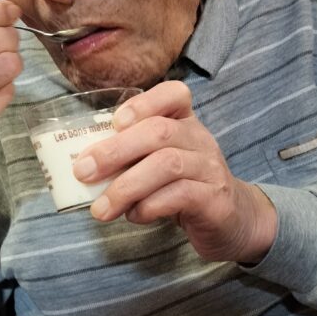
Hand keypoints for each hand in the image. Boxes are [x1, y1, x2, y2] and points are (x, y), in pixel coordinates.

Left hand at [72, 81, 277, 262]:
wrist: (233, 221)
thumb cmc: (185, 187)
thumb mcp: (159, 163)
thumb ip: (130, 157)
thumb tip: (83, 164)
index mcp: (185, 123)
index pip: (174, 94)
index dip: (143, 103)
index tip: (114, 122)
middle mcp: (200, 139)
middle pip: (160, 132)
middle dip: (116, 150)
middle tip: (83, 171)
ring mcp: (210, 169)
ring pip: (167, 165)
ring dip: (126, 186)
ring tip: (101, 208)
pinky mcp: (214, 200)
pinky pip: (179, 196)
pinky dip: (148, 206)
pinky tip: (134, 215)